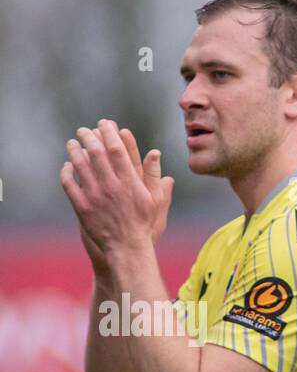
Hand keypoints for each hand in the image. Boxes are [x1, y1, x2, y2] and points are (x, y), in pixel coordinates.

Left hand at [62, 122, 171, 258]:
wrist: (126, 247)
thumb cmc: (143, 224)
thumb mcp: (155, 200)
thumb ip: (154, 175)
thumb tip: (155, 153)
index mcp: (129, 182)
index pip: (117, 148)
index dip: (109, 132)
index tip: (104, 124)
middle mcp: (111, 186)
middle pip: (95, 152)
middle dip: (88, 136)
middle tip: (84, 130)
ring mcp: (94, 196)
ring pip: (79, 165)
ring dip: (73, 150)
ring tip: (72, 143)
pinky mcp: (82, 206)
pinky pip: (69, 184)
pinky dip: (66, 172)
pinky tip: (67, 166)